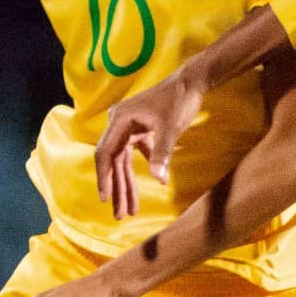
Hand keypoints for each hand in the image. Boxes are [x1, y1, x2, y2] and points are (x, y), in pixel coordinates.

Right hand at [95, 71, 202, 216]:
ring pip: (123, 160)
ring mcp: (129, 126)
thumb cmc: (179, 100)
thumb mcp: (171, 128)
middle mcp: (119, 123)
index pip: (105, 154)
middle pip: (113, 161)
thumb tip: (158, 180)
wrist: (191, 81)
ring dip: (127, 183)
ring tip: (130, 209)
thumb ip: (162, 153)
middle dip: (118, 188)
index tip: (106, 199)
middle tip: (119, 215)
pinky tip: (147, 183)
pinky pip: (134, 153)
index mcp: (119, 120)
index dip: (104, 177)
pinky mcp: (140, 128)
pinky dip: (141, 168)